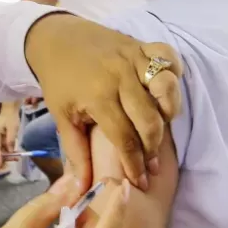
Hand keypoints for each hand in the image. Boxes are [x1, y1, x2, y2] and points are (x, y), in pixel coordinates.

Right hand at [0, 105, 21, 166]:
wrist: (10, 109)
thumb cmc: (11, 117)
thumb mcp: (12, 128)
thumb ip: (10, 140)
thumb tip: (9, 151)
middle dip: (4, 157)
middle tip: (14, 159)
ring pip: (0, 150)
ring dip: (7, 154)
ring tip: (17, 157)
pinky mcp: (1, 138)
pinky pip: (4, 146)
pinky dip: (9, 150)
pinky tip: (15, 152)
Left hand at [24, 13, 182, 190]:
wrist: (53, 38)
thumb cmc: (58, 80)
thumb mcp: (62, 117)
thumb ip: (76, 153)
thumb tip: (82, 189)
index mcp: (98, 96)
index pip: (125, 138)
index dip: (135, 164)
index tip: (141, 182)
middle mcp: (119, 76)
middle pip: (150, 119)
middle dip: (153, 147)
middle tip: (151, 163)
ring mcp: (132, 57)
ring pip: (166, 88)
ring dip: (169, 111)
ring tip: (161, 126)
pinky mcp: (140, 44)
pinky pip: (168, 57)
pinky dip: (173, 73)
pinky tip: (165, 91)